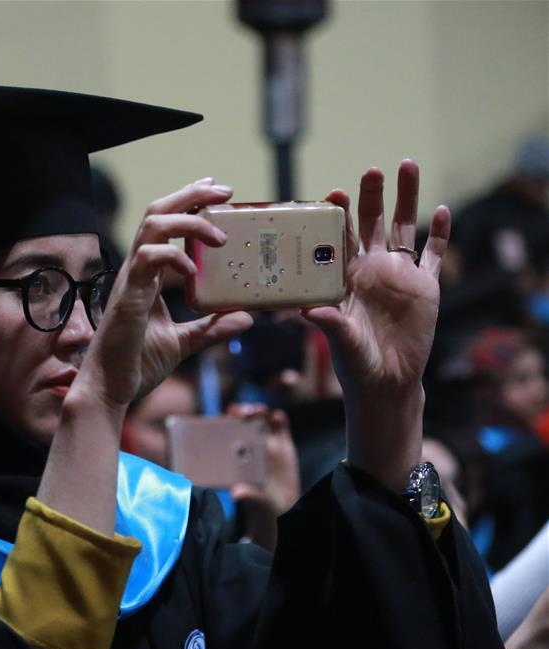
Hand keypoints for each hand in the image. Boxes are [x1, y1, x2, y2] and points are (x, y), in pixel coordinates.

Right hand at [75, 179, 252, 409]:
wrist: (112, 389)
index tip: (217, 194)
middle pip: (157, 212)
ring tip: (219, 234)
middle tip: (224, 191)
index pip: (165, 224)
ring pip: (152, 226)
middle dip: (191, 195)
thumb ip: (211, 327)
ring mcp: (131, 281)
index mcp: (147, 276)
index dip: (188, 203)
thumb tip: (245, 318)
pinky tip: (194, 271)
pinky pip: (148, 259)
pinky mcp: (129, 297)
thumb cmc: (137, 364)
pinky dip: (174, 257)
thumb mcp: (184, 343)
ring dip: (189, 220)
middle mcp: (137, 271)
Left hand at [228, 404, 300, 551]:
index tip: (224, 419)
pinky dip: (278, 418)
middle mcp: (249, 446)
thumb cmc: (261, 506)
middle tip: (240, 412)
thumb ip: (248, 496)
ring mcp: (267, 443)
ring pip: (260, 419)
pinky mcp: (284, 444)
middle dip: (241, 412)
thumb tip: (236, 493)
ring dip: (258, 411)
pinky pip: (280, 426)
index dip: (224, 423)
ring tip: (259, 410)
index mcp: (236, 457)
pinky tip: (276, 417)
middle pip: (243, 422)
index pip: (226, 434)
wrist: (284, 508)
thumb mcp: (256, 502)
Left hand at [303, 161, 449, 490]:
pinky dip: (440, 233)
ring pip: (404, 227)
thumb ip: (329, 324)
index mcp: (344, 277)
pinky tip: (443, 210)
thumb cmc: (354, 364)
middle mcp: (370, 268)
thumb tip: (308, 310)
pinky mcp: (425, 286)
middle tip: (371, 170)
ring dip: (406, 198)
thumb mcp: (341, 343)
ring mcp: (398, 274)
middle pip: (371, 223)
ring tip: (407, 165)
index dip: (337, 216)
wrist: (387, 382)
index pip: (338, 239)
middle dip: (371, 196)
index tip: (334, 194)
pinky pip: (433, 254)